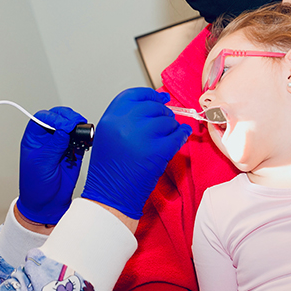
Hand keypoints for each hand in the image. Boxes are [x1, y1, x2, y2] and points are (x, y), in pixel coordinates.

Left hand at [17, 107, 86, 224]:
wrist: (47, 204)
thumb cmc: (35, 186)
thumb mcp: (42, 163)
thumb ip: (54, 145)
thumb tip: (65, 128)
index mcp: (34, 138)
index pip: (44, 118)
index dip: (55, 117)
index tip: (65, 125)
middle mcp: (48, 138)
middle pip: (59, 117)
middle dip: (68, 117)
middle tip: (76, 123)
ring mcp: (61, 144)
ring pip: (71, 126)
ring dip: (78, 127)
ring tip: (82, 132)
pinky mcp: (73, 152)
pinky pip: (81, 140)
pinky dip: (85, 138)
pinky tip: (86, 141)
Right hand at [81, 87, 191, 219]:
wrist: (110, 196)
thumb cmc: (109, 171)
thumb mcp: (108, 136)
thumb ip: (126, 119)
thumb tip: (153, 104)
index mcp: (110, 119)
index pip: (133, 94)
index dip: (150, 95)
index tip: (159, 97)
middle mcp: (124, 123)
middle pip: (153, 106)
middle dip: (163, 113)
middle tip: (165, 121)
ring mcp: (142, 135)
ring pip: (167, 120)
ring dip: (171, 127)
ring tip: (165, 138)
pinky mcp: (157, 150)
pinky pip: (177, 135)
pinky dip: (182, 135)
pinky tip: (181, 137)